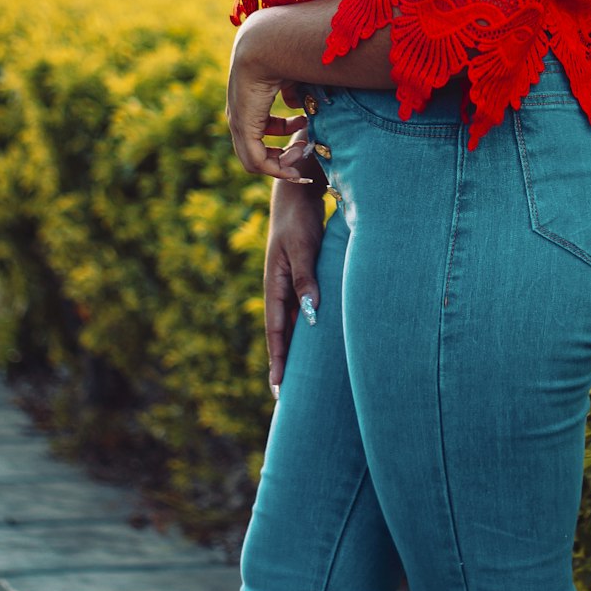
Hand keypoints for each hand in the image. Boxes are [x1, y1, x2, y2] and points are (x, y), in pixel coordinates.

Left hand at [226, 15, 308, 178]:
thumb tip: (295, 106)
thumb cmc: (284, 55)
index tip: (306, 124)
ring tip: (301, 151)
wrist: (267, 45)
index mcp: (249, 101)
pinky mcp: (243, 128)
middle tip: (303, 149)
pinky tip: (295, 159)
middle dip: (282, 155)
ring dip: (281, 164)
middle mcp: (239, 115)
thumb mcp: (291, 78)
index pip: (261, 126)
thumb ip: (293, 94)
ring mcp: (238, 123)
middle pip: (255, 150)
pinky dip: (275, 168)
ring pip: (254, 160)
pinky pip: (256, 161)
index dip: (285, 132)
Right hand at [265, 137, 327, 393]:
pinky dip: (306, 328)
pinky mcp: (302, 276)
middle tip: (287, 398)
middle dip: (284, 364)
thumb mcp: (302, 248)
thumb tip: (311, 315)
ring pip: (293, 324)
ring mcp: (289, 283)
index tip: (279, 390)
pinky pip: (302, 309)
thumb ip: (305, 280)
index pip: (276, 332)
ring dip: (296, 348)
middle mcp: (279, 289)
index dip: (278, 361)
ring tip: (302, 378)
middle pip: (282, 334)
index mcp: (274, 285)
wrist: (298, 192)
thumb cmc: (299, 219)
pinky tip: (316, 340)